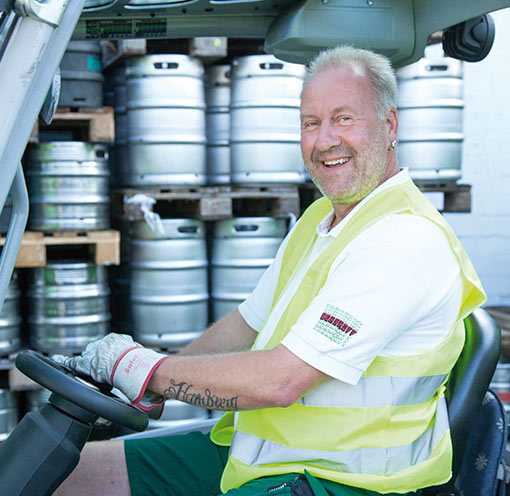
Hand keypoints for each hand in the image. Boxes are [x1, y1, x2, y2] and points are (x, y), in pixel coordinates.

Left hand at [52, 333, 168, 410]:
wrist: (130, 365)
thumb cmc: (141, 364)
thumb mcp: (144, 358)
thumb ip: (143, 362)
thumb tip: (156, 373)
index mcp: (117, 339)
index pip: (110, 346)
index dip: (110, 355)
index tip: (112, 360)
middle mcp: (104, 342)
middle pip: (97, 350)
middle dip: (98, 359)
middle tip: (105, 369)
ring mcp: (93, 352)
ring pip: (87, 357)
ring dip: (88, 365)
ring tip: (90, 371)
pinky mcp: (85, 363)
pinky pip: (72, 362)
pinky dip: (64, 362)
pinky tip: (57, 361)